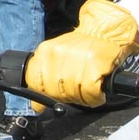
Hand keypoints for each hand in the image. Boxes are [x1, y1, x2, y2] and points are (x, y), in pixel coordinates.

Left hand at [24, 0, 138, 109]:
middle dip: (66, 97)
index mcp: (45, 51)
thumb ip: (43, 79)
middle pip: (53, 92)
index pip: (34, 82)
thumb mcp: (57, 58)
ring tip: (89, 89)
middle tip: (77, 91)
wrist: (105, 32)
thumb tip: (36, 107)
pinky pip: (90, 93)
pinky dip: (95, 98)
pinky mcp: (94, 65)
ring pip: (72, 94)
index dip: (44, 94)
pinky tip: (98, 92)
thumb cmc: (82, 48)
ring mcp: (76, 58)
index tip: (55, 94)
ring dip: (82, 98)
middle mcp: (57, 53)